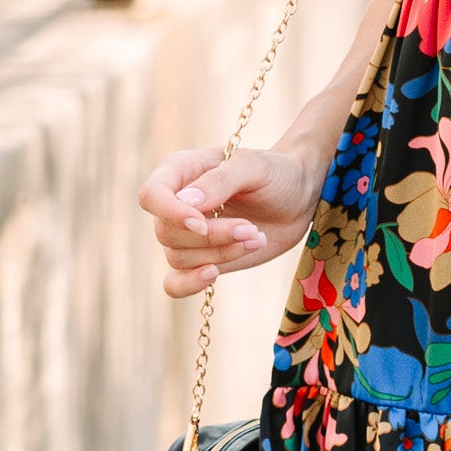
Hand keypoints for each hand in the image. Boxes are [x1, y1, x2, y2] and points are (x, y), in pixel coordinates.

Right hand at [137, 143, 323, 299]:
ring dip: (219, 254)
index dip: (172, 213)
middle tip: (251, 229)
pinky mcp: (202, 259)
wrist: (299, 198)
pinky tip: (214, 274)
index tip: (203, 222)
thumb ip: (220, 181)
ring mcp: (187, 235)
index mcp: (180, 172)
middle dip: (211, 237)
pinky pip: (175, 282)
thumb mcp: (254, 166)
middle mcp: (177, 205)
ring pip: (178, 258)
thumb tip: (187, 202)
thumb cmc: (276, 173)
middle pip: (167, 233)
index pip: (152, 195)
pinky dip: (190, 284)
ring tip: (255, 237)